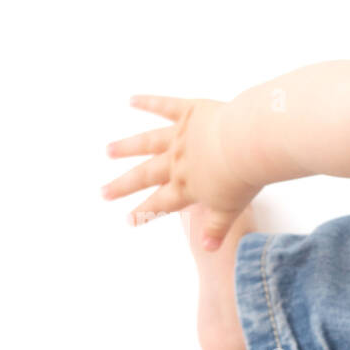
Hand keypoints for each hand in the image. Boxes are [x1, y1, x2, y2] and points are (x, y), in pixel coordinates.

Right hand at [102, 96, 259, 249]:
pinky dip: (148, 102)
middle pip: (146, 175)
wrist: (246, 146)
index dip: (145, 213)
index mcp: (187, 187)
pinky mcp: (189, 114)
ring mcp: (180, 137)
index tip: (128, 219)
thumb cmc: (242, 179)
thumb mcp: (231, 209)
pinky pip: (165, 106)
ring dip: (127, 147)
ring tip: (109, 151)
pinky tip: (131, 100)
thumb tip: (208, 248)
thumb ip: (216, 228)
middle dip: (124, 185)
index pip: (161, 204)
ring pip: (148, 143)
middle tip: (104, 192)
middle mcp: (177, 162)